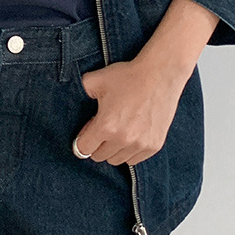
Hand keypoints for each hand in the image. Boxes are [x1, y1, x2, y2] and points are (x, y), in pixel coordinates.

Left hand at [73, 51, 188, 165]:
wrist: (160, 74)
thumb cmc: (128, 76)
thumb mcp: (96, 80)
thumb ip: (81, 91)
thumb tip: (74, 101)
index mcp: (106, 126)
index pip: (83, 149)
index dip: (81, 140)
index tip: (86, 132)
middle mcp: (123, 139)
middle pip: (99, 157)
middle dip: (97, 144)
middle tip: (102, 128)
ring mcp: (141, 144)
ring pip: (117, 160)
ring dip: (113, 149)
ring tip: (117, 131)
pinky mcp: (154, 145)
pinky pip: (134, 159)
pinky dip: (129, 151)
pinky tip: (130, 135)